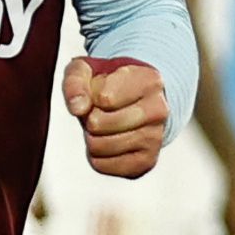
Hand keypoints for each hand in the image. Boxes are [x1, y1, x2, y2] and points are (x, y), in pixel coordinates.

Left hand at [64, 56, 167, 178]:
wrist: (136, 100)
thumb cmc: (109, 82)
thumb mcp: (87, 69)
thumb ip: (75, 82)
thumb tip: (78, 108)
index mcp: (149, 80)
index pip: (104, 97)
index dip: (91, 95)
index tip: (101, 90)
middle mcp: (158, 110)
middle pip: (98, 123)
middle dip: (90, 117)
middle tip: (100, 110)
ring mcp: (155, 138)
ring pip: (99, 146)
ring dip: (92, 136)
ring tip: (104, 125)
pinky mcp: (146, 162)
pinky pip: (102, 165)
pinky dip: (97, 155)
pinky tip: (109, 140)